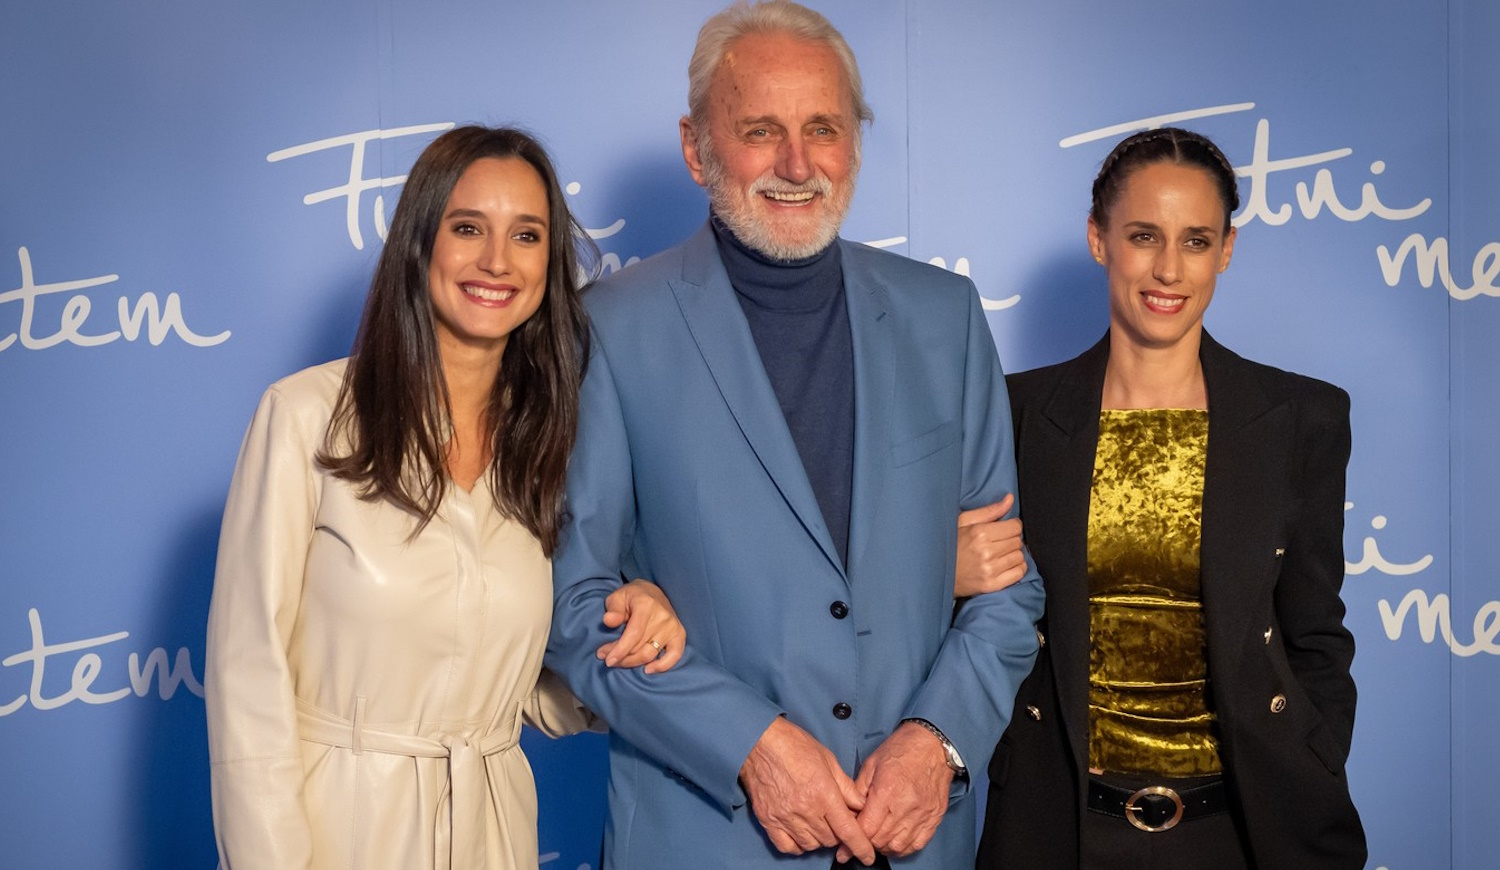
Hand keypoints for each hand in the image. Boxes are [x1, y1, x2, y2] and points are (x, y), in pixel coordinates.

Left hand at [595, 579, 685, 672]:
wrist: (653, 592)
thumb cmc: (632, 597)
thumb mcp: (618, 597)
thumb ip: (613, 609)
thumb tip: (608, 621)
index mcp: (646, 605)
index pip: (633, 635)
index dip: (620, 650)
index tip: (608, 660)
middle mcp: (662, 617)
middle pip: (640, 647)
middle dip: (621, 657)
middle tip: (606, 659)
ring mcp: (672, 626)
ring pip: (650, 654)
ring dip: (633, 662)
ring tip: (620, 662)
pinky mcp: (679, 634)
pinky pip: (674, 655)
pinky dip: (662, 666)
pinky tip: (648, 670)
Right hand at [740, 717, 875, 865]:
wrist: (759, 742)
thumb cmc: (794, 745)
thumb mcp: (828, 760)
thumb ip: (846, 787)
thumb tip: (861, 805)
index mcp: (823, 793)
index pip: (847, 830)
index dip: (861, 847)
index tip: (868, 856)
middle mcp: (804, 809)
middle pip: (830, 839)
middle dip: (838, 834)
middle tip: (836, 820)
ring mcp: (784, 817)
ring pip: (811, 845)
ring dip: (819, 839)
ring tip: (818, 822)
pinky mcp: (768, 820)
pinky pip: (787, 847)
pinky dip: (797, 844)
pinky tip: (801, 832)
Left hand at [852, 722, 952, 857]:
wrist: (933, 744)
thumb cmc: (901, 750)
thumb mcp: (871, 764)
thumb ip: (858, 790)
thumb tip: (849, 812)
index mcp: (886, 791)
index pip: (867, 828)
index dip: (853, 838)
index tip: (844, 844)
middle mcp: (905, 807)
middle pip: (880, 840)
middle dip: (866, 842)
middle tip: (860, 837)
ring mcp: (922, 815)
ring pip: (897, 846)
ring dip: (883, 847)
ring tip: (876, 839)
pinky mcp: (934, 818)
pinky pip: (917, 844)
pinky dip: (903, 848)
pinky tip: (895, 841)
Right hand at [955, 493, 1025, 597]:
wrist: (937, 573)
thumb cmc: (951, 544)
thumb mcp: (964, 522)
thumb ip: (989, 511)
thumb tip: (1010, 499)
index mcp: (979, 533)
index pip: (1015, 527)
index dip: (1012, 526)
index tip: (1004, 529)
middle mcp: (986, 552)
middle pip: (1018, 541)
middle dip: (1011, 539)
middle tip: (1000, 542)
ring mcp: (989, 570)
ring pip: (1019, 557)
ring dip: (1013, 554)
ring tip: (1000, 554)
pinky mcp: (992, 585)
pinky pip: (1019, 573)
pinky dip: (1016, 568)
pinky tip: (1005, 565)